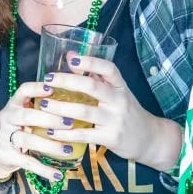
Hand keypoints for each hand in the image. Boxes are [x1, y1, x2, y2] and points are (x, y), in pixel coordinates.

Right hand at [0, 81, 71, 183]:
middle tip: (70, 123)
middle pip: (27, 116)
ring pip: (28, 140)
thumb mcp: (25, 116)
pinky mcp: (6, 155)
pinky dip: (44, 169)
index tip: (53, 89)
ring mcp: (4, 137)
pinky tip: (57, 174)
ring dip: (50, 145)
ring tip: (68, 149)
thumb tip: (75, 102)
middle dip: (50, 119)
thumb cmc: (19, 130)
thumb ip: (42, 109)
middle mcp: (6, 118)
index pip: (23, 91)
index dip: (37, 88)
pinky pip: (27, 162)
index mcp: (13, 104)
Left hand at [42, 57, 181, 171]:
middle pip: (92, 86)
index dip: (90, 62)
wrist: (150, 139)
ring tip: (42, 104)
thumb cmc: (127, 111)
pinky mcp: (110, 138)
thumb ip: (96, 76)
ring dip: (60, 107)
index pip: (108, 68)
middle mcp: (119, 100)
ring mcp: (115, 120)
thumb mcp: (117, 92)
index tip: (71, 58)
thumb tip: (70, 55)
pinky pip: (84, 135)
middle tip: (47, 80)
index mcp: (120, 86)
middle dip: (67, 81)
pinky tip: (51, 131)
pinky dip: (65, 133)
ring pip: (84, 110)